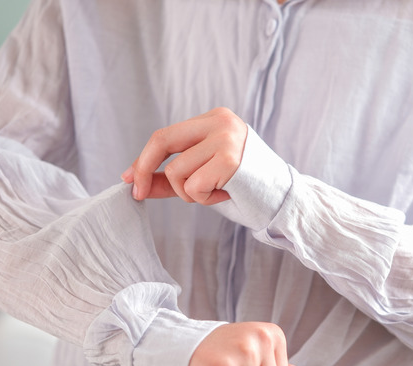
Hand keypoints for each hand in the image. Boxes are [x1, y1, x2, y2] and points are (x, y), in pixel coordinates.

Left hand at [121, 107, 247, 204]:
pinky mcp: (230, 160)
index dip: (142, 159)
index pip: (164, 135)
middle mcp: (219, 122)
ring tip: (216, 191)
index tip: (130, 180)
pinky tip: (226, 194)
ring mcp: (226, 138)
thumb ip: (168, 177)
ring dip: (190, 193)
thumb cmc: (242, 187)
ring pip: (177, 172)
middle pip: (162, 141)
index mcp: (213, 119)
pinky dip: (204, 199)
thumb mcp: (201, 176)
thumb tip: (132, 180)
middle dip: (144, 170)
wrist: (282, 199)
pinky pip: (194, 186)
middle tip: (138, 193)